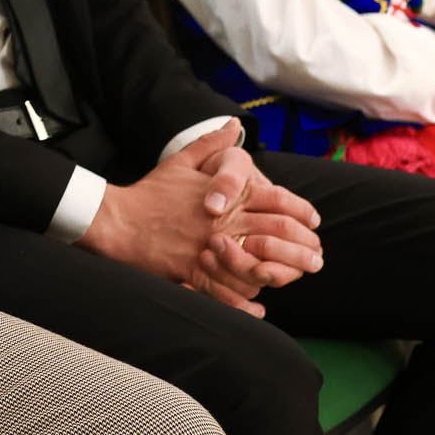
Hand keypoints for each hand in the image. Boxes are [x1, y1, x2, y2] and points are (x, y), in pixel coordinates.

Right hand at [82, 135, 322, 315]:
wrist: (116, 219)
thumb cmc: (150, 192)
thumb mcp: (181, 161)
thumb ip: (211, 145)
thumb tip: (233, 125)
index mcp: (225, 193)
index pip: (276, 199)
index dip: (301, 212)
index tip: (313, 222)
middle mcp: (222, 219)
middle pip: (276, 233)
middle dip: (302, 247)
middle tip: (318, 258)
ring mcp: (207, 245)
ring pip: (256, 263)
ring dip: (282, 274)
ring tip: (297, 279)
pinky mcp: (191, 268)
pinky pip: (224, 289)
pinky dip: (243, 302)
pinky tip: (258, 309)